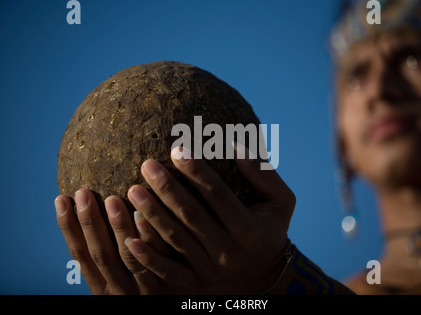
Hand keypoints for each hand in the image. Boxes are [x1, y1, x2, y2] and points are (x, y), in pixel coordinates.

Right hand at [54, 189, 191, 293]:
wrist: (174, 314)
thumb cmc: (146, 291)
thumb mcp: (122, 279)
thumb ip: (113, 254)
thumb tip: (100, 212)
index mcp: (102, 286)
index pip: (80, 255)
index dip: (69, 228)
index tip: (61, 199)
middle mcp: (118, 290)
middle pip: (100, 254)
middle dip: (89, 222)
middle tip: (83, 193)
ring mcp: (143, 291)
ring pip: (128, 256)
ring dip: (118, 227)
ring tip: (112, 199)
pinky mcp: (167, 289)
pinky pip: (159, 262)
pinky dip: (149, 239)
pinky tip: (144, 217)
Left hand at [124, 144, 295, 293]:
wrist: (268, 280)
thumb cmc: (271, 232)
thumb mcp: (281, 202)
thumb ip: (263, 174)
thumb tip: (237, 146)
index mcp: (248, 227)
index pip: (218, 194)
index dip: (197, 172)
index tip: (177, 150)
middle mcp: (228, 250)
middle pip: (192, 215)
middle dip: (168, 189)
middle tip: (147, 165)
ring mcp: (210, 270)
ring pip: (176, 241)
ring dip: (153, 215)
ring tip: (133, 191)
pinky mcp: (196, 284)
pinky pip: (169, 273)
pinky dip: (149, 258)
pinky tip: (129, 240)